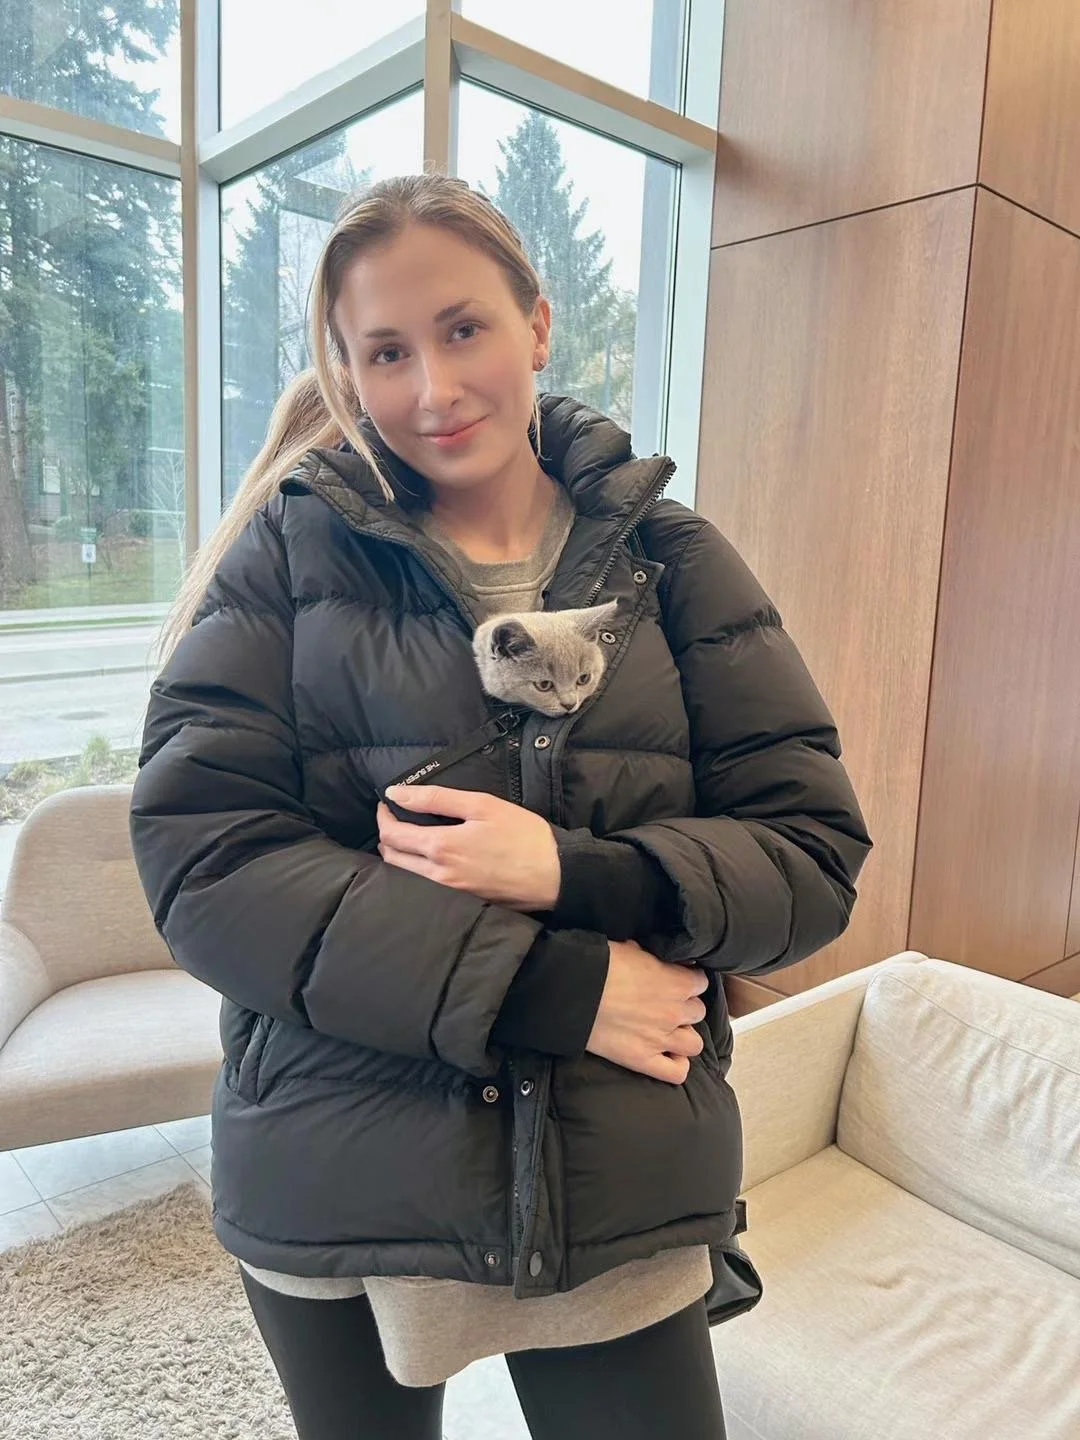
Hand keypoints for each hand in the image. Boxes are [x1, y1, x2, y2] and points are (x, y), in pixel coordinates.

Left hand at [377, 785, 560, 910]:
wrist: (555, 876)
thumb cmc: (523, 836)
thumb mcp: (481, 805)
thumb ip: (435, 798)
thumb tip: (396, 793)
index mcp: (440, 847)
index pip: (392, 834)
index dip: (384, 816)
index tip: (388, 802)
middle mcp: (437, 875)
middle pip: (392, 858)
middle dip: (387, 835)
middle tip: (395, 817)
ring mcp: (448, 893)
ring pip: (405, 875)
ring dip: (399, 854)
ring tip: (409, 836)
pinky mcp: (461, 902)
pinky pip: (424, 887)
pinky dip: (416, 870)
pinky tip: (429, 858)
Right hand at [586, 939, 708, 1084]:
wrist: (574, 991)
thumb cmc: (601, 964)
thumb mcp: (632, 947)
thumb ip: (654, 956)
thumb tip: (659, 959)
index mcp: (677, 982)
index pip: (702, 982)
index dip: (689, 980)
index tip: (676, 980)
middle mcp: (675, 1012)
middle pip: (698, 1012)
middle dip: (685, 1007)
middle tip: (666, 1004)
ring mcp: (661, 1039)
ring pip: (695, 1043)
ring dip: (683, 1036)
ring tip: (667, 1031)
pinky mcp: (643, 1060)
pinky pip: (677, 1072)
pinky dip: (676, 1065)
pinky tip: (667, 1055)